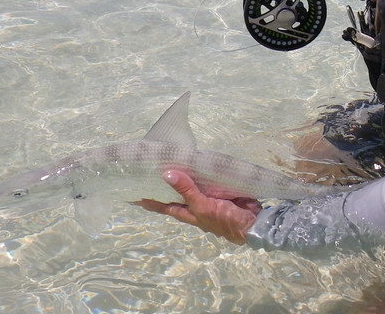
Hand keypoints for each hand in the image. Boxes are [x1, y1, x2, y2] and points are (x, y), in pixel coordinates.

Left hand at [136, 170, 261, 244]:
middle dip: (164, 186)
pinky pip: (207, 180)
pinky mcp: (220, 191)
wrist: (252, 223)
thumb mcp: (203, 206)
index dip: (149, 202)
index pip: (163, 206)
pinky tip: (197, 162)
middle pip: (176, 195)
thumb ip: (187, 190)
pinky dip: (201, 173)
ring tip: (171, 161)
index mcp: (188, 212)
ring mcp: (207, 198)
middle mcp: (195, 205)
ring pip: (191, 186)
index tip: (132, 196)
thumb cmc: (224, 219)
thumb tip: (166, 174)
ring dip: (183, 176)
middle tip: (150, 172)